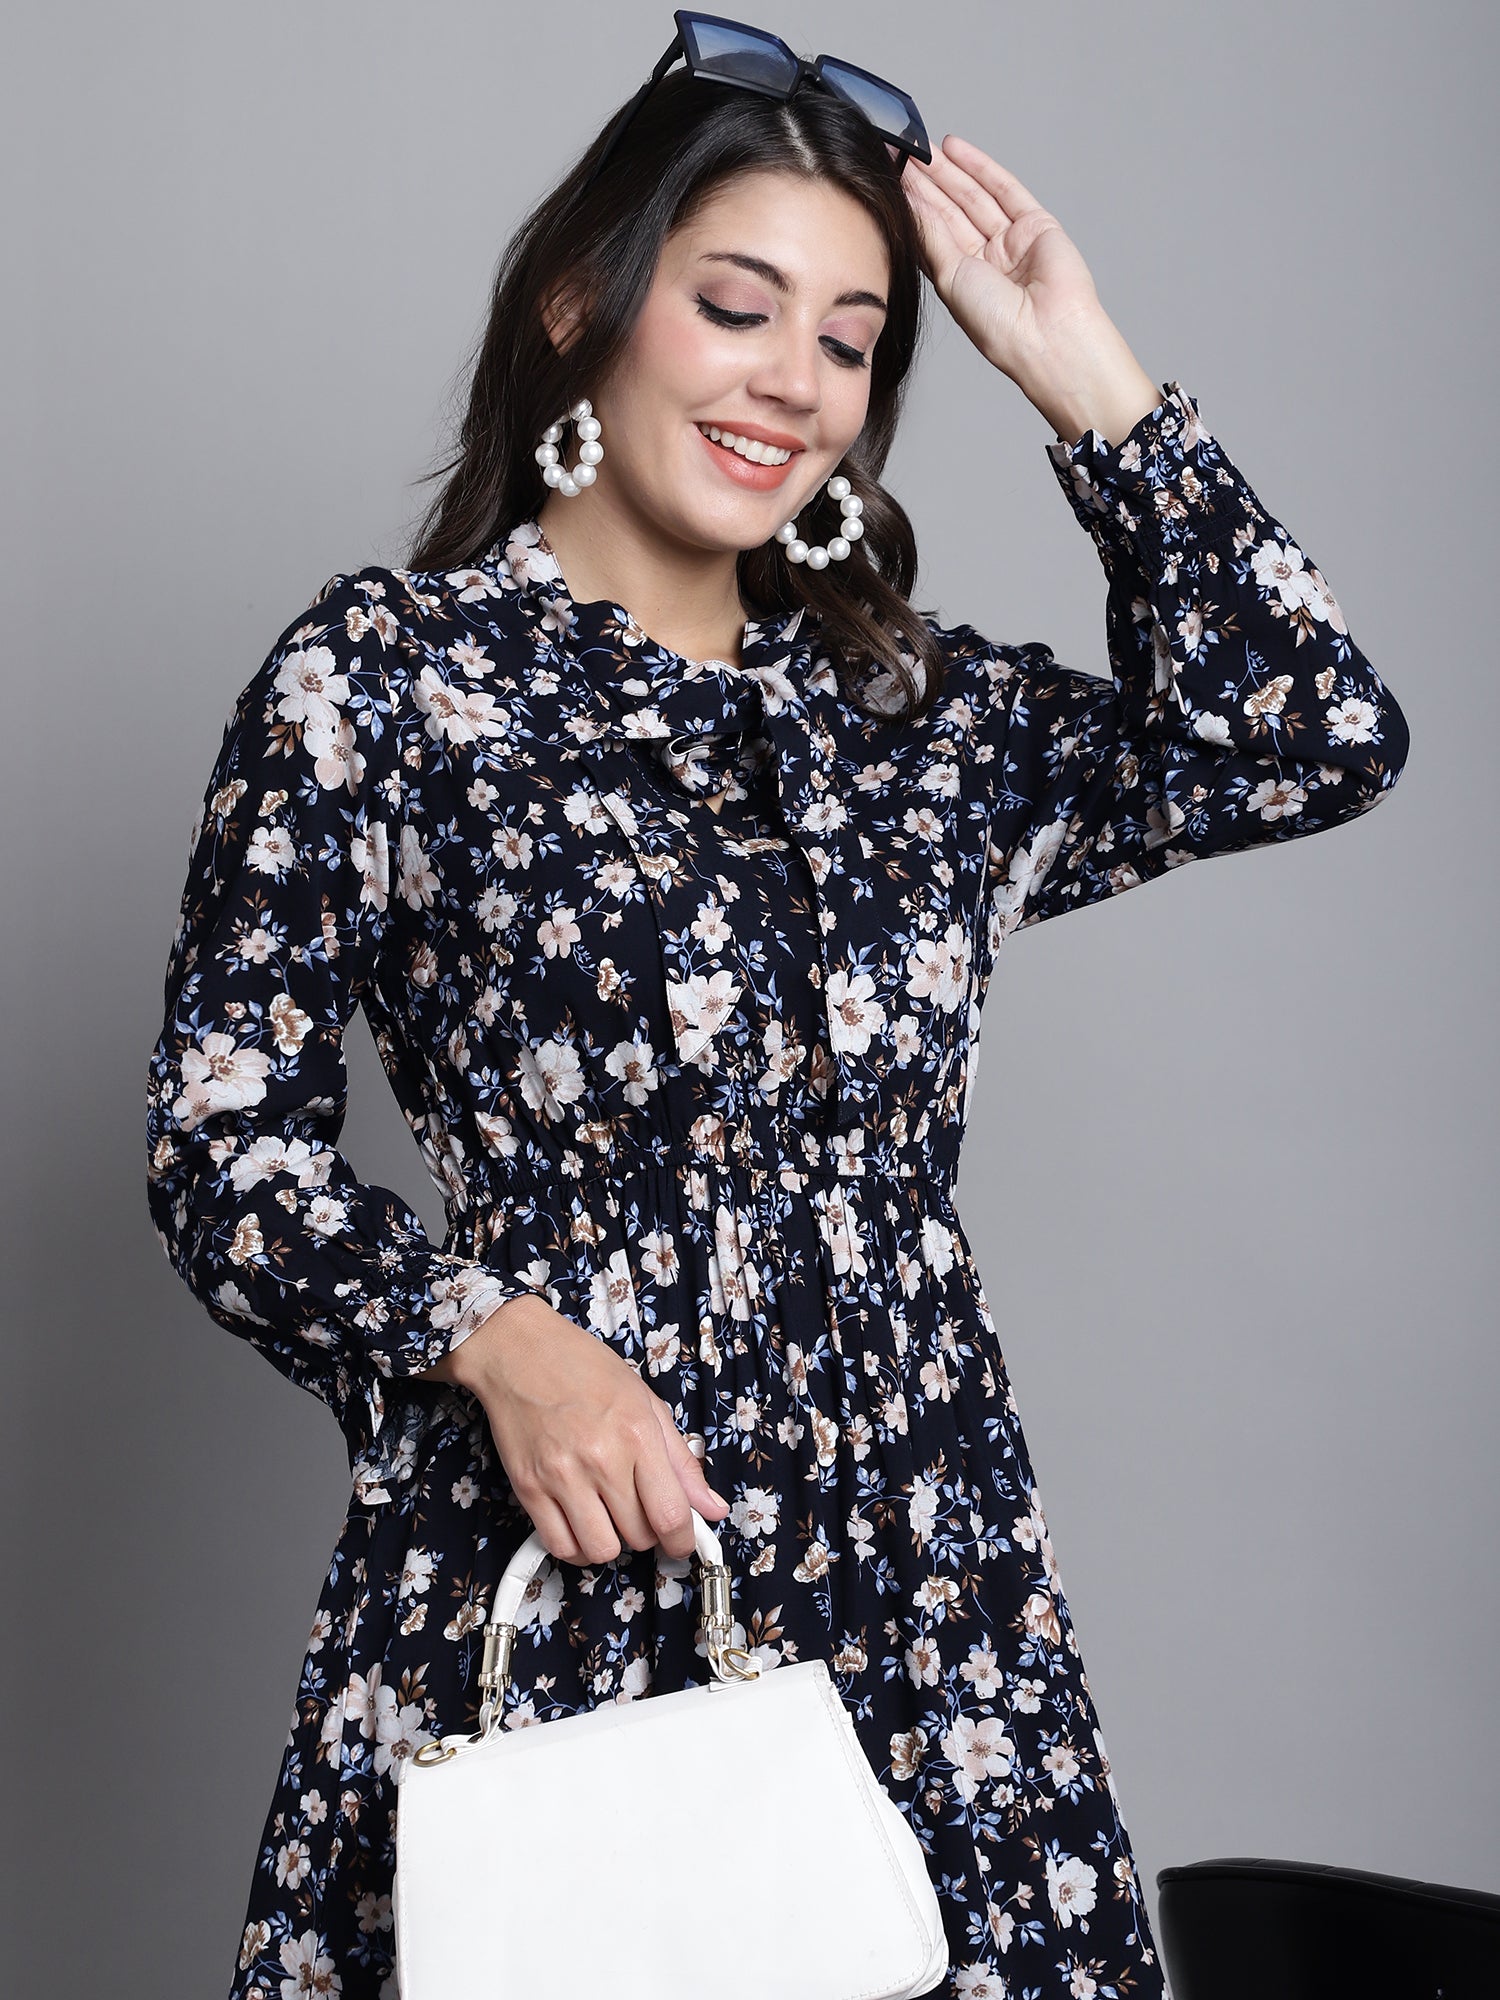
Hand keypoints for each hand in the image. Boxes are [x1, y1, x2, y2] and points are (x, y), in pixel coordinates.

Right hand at [422, 1295, 731, 1566]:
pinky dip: (576, 1547)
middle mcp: (601, 1459)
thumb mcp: (646, 1402)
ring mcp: (561, 1476)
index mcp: (637, 1434)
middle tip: (639, 1511)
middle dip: (647, 1533)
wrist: (519, 1351)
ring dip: (612, 1543)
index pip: (670, 1514)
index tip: (683, 1542)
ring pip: (601, 1550)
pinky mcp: (528, 1488)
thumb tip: (712, 1507)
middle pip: (638, 1536)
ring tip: (609, 1518)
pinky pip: (559, 1546)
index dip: (683, 1540)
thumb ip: (682, 1460)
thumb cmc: (584, 1368)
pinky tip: (581, 1525)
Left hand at [901, 134, 1163, 446]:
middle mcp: (984, 260)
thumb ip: (931, 236)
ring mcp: (1010, 241)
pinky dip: (980, 167)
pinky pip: (1005, 189)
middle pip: (950, 211)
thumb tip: (909, 201)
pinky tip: (955, 148)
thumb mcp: (950, 279)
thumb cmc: (998, 325)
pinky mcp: (1036, 224)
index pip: (931, 234)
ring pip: (973, 196)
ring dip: (947, 171)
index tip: (886, 180)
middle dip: (925, 182)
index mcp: (960, 281)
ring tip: (920, 146)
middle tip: (899, 152)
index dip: (910, 206)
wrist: (1047, 334)